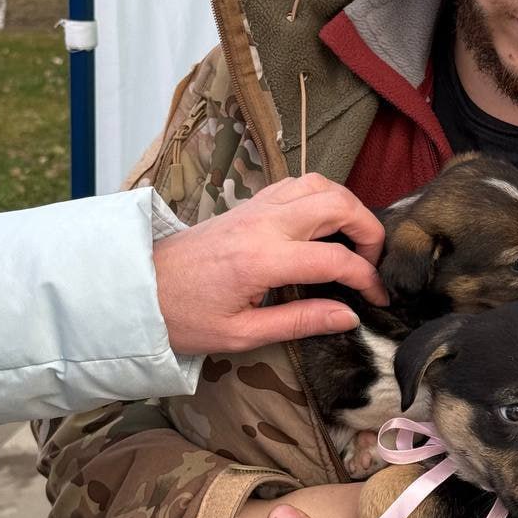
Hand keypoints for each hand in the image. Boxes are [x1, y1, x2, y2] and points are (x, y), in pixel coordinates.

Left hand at [152, 173, 387, 354]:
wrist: (139, 290)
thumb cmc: (185, 317)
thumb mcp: (242, 334)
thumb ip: (300, 321)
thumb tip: (349, 317)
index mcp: (263, 259)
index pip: (336, 260)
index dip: (367, 279)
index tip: (378, 298)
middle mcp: (264, 223)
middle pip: (338, 203)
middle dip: (369, 230)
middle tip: (371, 262)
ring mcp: (256, 206)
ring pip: (320, 183)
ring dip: (347, 206)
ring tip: (352, 240)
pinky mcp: (249, 203)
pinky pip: (297, 183)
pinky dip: (322, 196)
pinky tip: (322, 225)